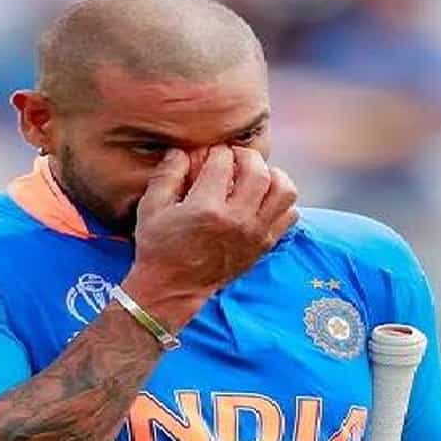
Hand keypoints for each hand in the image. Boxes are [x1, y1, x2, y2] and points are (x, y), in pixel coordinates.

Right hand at [123, 146, 297, 329]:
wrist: (172, 290)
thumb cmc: (158, 248)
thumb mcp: (151, 208)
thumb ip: (167, 174)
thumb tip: (181, 151)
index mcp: (207, 208)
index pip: (223, 161)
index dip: (214, 151)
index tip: (207, 156)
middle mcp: (237, 220)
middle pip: (258, 171)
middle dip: (246, 156)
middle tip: (233, 158)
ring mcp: (254, 235)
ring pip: (284, 191)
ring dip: (273, 176)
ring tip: (256, 176)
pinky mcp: (263, 246)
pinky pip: (290, 216)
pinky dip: (282, 203)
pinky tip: (262, 201)